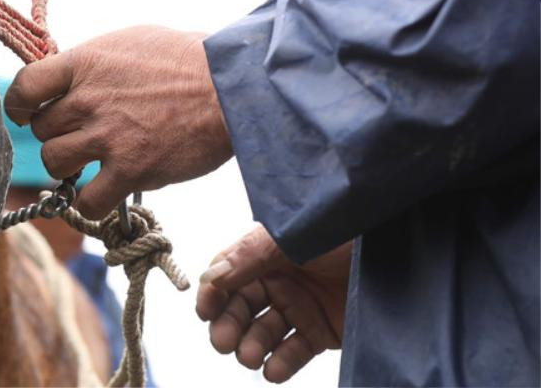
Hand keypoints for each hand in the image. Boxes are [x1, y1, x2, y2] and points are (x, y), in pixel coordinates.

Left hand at [3, 25, 231, 218]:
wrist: (231, 87)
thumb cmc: (184, 60)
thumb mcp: (127, 43)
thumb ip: (90, 64)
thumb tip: (65, 80)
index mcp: (84, 63)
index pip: (24, 87)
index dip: (20, 105)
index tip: (27, 114)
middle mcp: (87, 100)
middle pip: (40, 130)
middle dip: (55, 134)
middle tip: (80, 136)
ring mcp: (107, 136)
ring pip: (55, 163)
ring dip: (69, 166)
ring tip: (93, 161)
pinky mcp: (131, 170)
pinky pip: (88, 200)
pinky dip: (92, 201)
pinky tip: (106, 191)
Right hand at [196, 226, 349, 382]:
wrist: (399, 250)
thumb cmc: (344, 232)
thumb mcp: (291, 238)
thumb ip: (249, 256)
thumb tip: (211, 278)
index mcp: (264, 252)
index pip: (225, 275)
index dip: (211, 294)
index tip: (205, 311)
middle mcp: (278, 280)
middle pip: (240, 308)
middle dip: (228, 326)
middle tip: (224, 342)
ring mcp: (300, 307)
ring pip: (263, 332)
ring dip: (251, 346)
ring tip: (250, 357)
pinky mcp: (322, 331)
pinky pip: (294, 351)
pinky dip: (281, 364)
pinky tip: (273, 371)